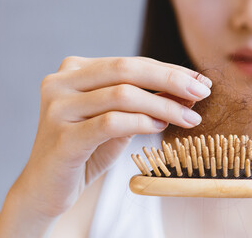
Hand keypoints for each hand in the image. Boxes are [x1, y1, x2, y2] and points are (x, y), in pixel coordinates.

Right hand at [0, 56, 210, 236]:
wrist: (48, 187)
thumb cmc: (87, 150)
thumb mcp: (120, 120)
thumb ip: (146, 102)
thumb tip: (189, 89)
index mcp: (76, 70)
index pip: (131, 63)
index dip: (169, 71)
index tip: (200, 81)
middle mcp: (62, 82)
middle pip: (127, 70)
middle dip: (171, 80)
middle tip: (203, 92)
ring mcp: (58, 108)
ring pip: (122, 95)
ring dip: (164, 106)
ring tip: (189, 118)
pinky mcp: (62, 137)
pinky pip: (111, 123)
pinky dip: (142, 123)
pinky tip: (160, 128)